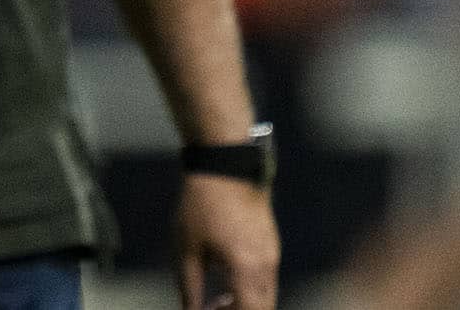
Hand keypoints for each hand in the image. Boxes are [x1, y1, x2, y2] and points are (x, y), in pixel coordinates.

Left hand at [176, 174, 278, 309]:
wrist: (226, 165)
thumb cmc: (202, 205)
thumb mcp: (187, 249)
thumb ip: (190, 287)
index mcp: (246, 268)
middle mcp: (266, 264)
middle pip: (263, 307)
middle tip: (212, 308)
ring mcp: (272, 253)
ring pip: (267, 294)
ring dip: (246, 302)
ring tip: (216, 298)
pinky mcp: (271, 243)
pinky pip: (267, 278)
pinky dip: (251, 287)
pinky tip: (226, 279)